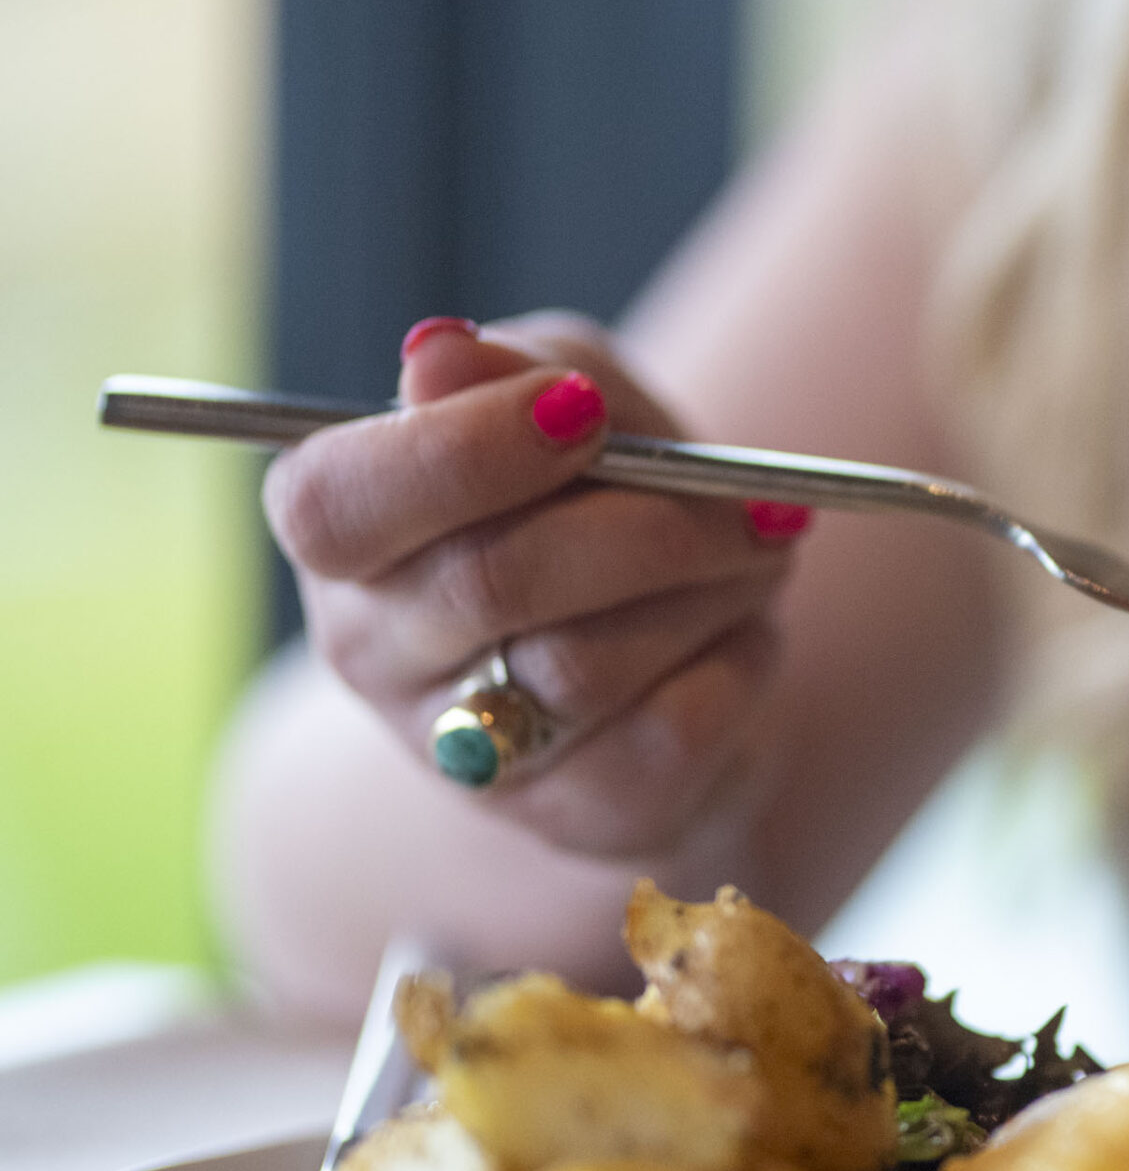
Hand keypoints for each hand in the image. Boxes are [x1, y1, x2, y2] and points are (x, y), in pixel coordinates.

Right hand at [263, 313, 807, 858]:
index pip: (336, 504)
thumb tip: (436, 352)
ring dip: (707, 590)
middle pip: (488, 585)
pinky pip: (670, 734)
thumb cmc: (601, 491)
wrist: (681, 643)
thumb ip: (514, 369)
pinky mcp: (579, 818)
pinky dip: (738, 662)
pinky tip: (737, 634)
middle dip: (643, 525)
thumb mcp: (567, 391)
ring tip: (749, 554)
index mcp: (342, 533)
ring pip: (586, 668)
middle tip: (736, 497)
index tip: (581, 411)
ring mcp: (471, 754)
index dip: (463, 453)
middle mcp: (377, 653)